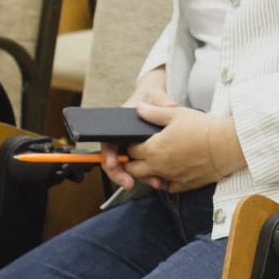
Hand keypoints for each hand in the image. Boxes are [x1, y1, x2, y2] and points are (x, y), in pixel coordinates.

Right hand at [102, 69, 178, 189]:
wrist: (157, 103)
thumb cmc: (152, 98)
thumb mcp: (155, 95)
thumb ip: (161, 100)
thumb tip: (170, 105)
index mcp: (118, 127)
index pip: (108, 143)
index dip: (108, 155)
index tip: (113, 164)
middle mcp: (123, 140)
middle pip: (115, 161)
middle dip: (119, 174)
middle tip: (128, 183)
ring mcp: (133, 150)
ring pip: (129, 168)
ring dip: (137, 178)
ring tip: (153, 183)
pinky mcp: (144, 156)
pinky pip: (143, 169)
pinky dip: (149, 176)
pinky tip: (160, 180)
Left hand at [119, 106, 243, 193]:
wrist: (228, 145)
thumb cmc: (204, 128)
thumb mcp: (177, 114)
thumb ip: (154, 113)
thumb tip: (139, 108)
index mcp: (153, 148)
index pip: (130, 150)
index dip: (131, 145)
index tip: (137, 141)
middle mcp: (158, 166)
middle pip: (133, 170)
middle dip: (133, 162)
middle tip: (142, 154)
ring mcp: (171, 177)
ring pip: (148, 181)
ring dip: (147, 173)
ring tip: (155, 162)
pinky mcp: (185, 184)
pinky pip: (167, 188)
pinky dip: (165, 182)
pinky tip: (170, 172)